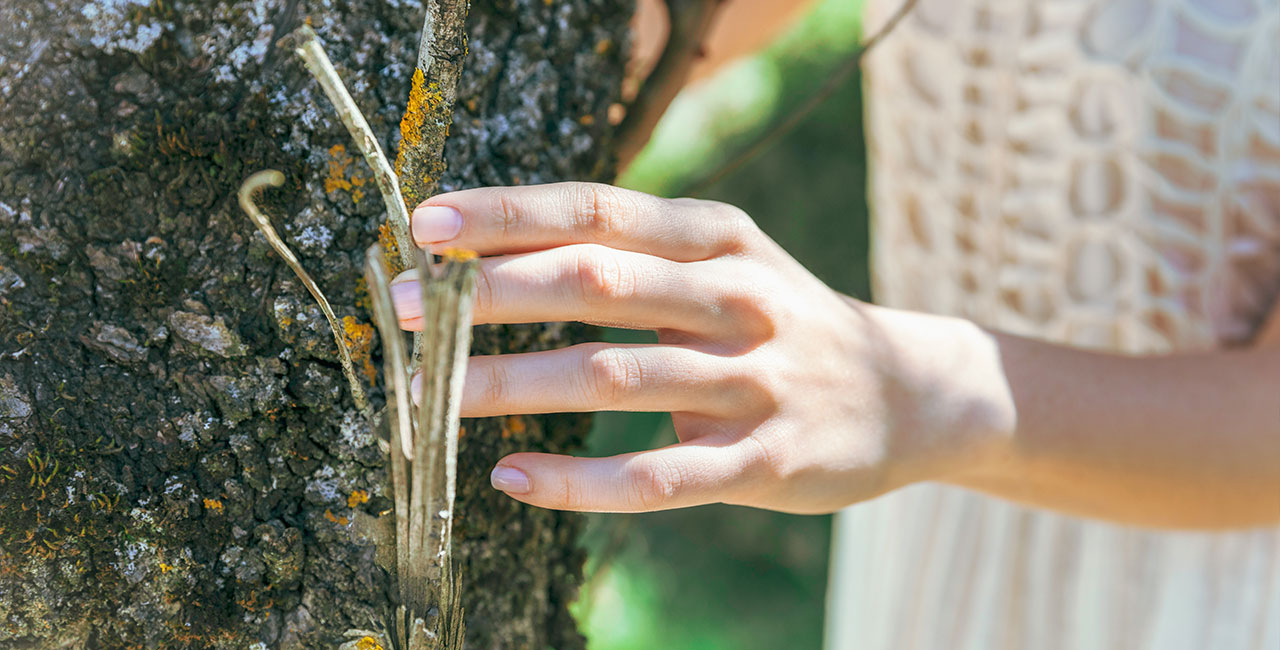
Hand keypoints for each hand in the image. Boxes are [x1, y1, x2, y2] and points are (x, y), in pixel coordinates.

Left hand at [390, 182, 1011, 512]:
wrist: (911, 391)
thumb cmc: (782, 320)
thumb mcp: (727, 263)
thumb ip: (633, 255)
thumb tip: (499, 252)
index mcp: (719, 238)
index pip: (598, 211)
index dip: (509, 215)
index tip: (427, 225)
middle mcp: (739, 298)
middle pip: (599, 284)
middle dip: (491, 294)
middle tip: (402, 308)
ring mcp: (755, 382)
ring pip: (615, 378)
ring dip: (513, 385)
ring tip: (429, 401)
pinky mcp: (766, 460)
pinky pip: (658, 476)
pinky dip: (581, 480)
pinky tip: (513, 477)